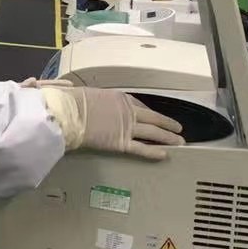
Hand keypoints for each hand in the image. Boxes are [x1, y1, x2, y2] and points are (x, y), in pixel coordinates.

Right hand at [39, 84, 184, 160]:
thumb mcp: (87, 94)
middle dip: (168, 124)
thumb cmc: (72, 101)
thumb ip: (97, 100)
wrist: (68, 112)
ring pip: (153, 132)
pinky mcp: (121, 142)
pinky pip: (141, 148)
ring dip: (168, 137)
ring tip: (179, 142)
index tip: (155, 116)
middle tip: (178, 128)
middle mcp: (127, 111)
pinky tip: (165, 154)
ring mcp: (126, 127)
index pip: (139, 105)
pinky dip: (154, 151)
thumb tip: (92, 103)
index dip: (150, 112)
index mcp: (119, 97)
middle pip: (153, 118)